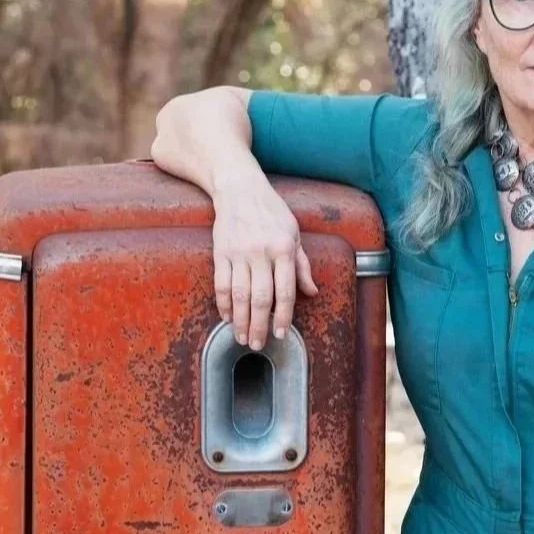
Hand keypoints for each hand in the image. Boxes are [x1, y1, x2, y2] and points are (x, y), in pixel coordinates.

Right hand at [211, 181, 317, 350]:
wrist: (240, 189)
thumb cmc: (272, 212)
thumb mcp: (294, 234)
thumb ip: (302, 265)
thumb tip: (313, 292)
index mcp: (284, 249)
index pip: (286, 291)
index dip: (283, 316)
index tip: (281, 334)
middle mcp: (261, 253)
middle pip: (261, 298)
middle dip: (260, 325)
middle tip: (259, 344)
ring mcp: (238, 253)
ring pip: (239, 295)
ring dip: (241, 320)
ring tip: (242, 337)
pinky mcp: (220, 253)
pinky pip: (221, 284)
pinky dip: (224, 304)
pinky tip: (228, 317)